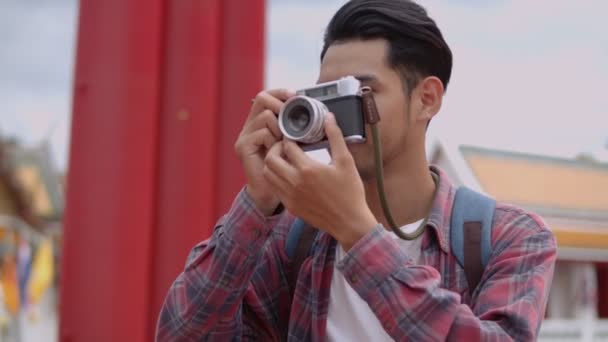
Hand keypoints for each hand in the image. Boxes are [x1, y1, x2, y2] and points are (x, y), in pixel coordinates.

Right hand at [234, 89, 294, 214]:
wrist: (272, 193)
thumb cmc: (286, 169)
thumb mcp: (293, 142)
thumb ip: (297, 127)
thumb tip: (317, 111)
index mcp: (261, 122)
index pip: (267, 95)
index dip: (280, 92)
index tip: (296, 94)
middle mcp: (250, 126)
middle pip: (262, 98)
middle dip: (281, 105)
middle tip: (294, 117)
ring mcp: (244, 136)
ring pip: (265, 116)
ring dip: (280, 127)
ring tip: (286, 141)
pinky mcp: (243, 147)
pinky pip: (261, 133)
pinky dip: (274, 140)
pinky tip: (278, 150)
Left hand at [263, 113, 377, 249]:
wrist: (349, 223)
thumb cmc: (350, 192)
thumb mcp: (346, 161)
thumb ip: (335, 137)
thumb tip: (328, 117)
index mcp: (307, 169)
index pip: (287, 146)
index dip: (289, 138)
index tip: (294, 136)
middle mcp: (294, 182)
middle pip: (270, 159)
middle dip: (275, 148)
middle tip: (285, 147)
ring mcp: (290, 196)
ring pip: (268, 174)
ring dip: (272, 164)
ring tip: (285, 160)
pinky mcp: (290, 206)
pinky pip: (275, 188)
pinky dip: (276, 178)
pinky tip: (289, 175)